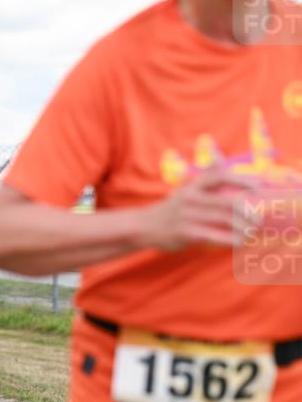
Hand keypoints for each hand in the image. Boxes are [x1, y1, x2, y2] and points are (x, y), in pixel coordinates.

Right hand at [142, 167, 259, 250]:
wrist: (143, 226)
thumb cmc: (171, 209)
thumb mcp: (186, 189)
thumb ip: (204, 176)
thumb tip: (219, 158)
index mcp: (193, 186)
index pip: (220, 177)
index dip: (241, 181)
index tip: (257, 188)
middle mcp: (191, 199)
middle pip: (228, 203)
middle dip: (248, 213)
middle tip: (257, 221)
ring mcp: (188, 216)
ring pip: (224, 220)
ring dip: (243, 228)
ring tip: (251, 233)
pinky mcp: (186, 233)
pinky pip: (215, 236)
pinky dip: (231, 240)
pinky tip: (239, 242)